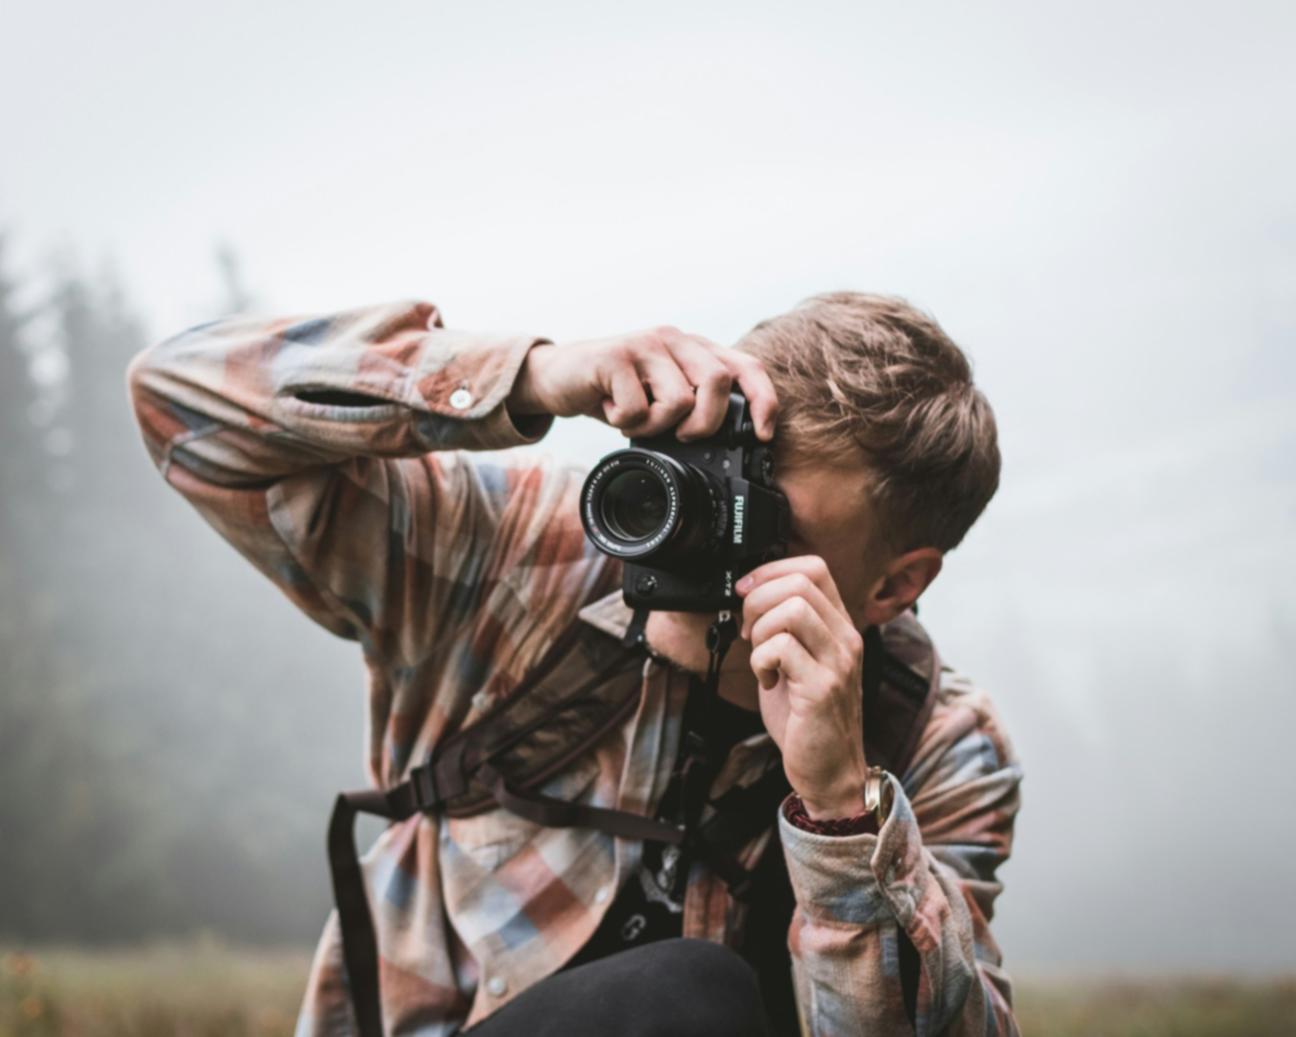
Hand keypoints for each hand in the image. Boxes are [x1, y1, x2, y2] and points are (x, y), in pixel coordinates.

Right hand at [508, 326, 777, 440]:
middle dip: (704, 424)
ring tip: (636, 419)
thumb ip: (695, 404)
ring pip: (679, 401)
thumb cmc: (616, 391)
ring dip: (657, 427)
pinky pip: (639, 409)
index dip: (763, 401)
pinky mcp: (615, 357)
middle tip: (680, 437)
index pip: (745, 367)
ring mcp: (645, 345)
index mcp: (694, 348)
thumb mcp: (661, 394)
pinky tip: (612, 410)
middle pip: (717, 383)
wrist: (558, 377)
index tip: (764, 435)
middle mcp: (674, 339)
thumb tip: (735, 440)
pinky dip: (626, 424)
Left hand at [736, 555, 870, 818]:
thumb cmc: (808, 719)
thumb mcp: (800, 662)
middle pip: (799, 582)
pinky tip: (766, 681)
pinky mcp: (822, 688)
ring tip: (761, 658)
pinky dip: (760, 660)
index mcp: (839, 627)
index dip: (771, 570)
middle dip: (758, 600)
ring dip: (760, 630)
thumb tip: (749, 597)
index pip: (813, 568)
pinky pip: (781, 648)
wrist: (829, 771)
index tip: (747, 591)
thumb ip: (785, 629)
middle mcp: (845, 639)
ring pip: (791, 609)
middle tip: (748, 631)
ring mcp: (837, 662)